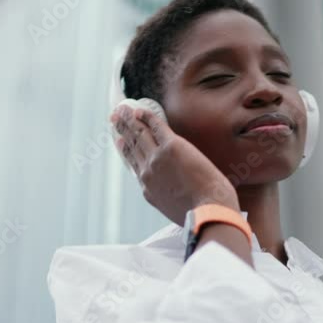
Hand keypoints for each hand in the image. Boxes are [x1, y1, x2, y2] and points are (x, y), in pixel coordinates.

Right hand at [112, 104, 238, 224]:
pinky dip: (146, 116)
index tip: (119, 140)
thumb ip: (167, 195)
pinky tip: (140, 109)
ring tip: (122, 109)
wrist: (207, 212)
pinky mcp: (172, 147)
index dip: (125, 149)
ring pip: (139, 133)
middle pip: (132, 146)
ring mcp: (158, 159)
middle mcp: (148, 172)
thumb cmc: (199, 213)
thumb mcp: (174, 208)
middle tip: (115, 117)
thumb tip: (173, 189)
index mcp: (148, 188)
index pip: (133, 164)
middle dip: (122, 129)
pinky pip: (155, 126)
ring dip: (129, 119)